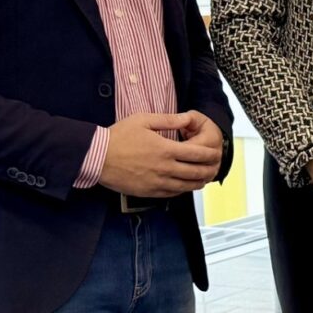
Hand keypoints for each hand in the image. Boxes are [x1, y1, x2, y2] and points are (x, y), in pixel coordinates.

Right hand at [99, 111, 222, 196]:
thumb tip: (186, 118)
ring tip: (205, 177)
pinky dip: (183, 189)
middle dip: (210, 169)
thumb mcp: (143, 120)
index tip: (216, 152)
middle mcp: (165, 168)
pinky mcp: (149, 192)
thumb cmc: (118, 137)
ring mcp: (158, 182)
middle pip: (197, 172)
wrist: (96, 157)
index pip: (198, 154)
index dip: (211, 154)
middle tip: (216, 166)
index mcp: (166, 150)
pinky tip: (186, 185)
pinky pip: (173, 194)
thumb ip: (168, 120)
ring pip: (187, 186)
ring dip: (200, 182)